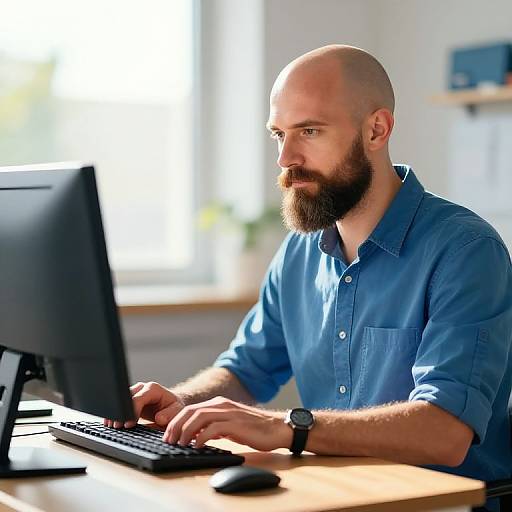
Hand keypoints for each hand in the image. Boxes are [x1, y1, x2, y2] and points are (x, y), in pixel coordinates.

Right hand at [104, 381, 184, 428]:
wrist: (171, 406)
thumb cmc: (174, 409)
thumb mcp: (177, 411)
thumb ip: (170, 414)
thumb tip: (159, 418)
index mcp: (153, 389)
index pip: (139, 398)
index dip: (132, 411)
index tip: (128, 424)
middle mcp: (142, 388)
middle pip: (127, 397)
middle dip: (121, 412)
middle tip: (116, 426)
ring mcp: (135, 393)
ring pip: (121, 400)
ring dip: (116, 413)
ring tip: (111, 425)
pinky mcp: (130, 399)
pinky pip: (119, 404)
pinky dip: (115, 413)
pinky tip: (110, 421)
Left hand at [162, 396, 291, 450]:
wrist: (277, 428)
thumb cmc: (254, 429)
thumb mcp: (230, 425)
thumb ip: (214, 427)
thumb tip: (196, 436)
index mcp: (219, 404)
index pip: (190, 409)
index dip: (176, 421)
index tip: (168, 434)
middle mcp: (222, 405)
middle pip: (191, 411)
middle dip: (176, 425)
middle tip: (168, 440)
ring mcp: (229, 413)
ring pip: (199, 417)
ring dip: (186, 431)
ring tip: (180, 443)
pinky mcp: (236, 423)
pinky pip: (213, 428)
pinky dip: (201, 437)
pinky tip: (197, 446)